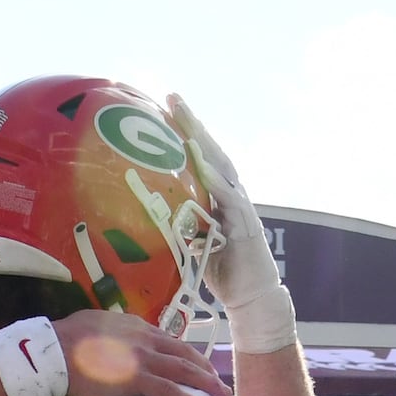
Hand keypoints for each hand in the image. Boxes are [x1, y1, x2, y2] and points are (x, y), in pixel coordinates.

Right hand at [56, 309, 216, 395]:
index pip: (167, 340)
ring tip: (222, 395)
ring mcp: (142, 357)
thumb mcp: (92, 325)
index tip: (196, 364)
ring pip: (183, 370)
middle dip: (204, 367)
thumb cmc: (64, 340)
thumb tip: (108, 339)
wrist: (54, 350)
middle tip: (218, 380)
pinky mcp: (136, 377)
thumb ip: (108, 332)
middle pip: (183, 353)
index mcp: (134, 326)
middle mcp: (144, 338)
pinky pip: (169, 391)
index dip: (184, 353)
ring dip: (206, 383)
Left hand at [167, 93, 292, 354]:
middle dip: (192, 125)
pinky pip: (231, 200)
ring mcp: (240, 207)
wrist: (251, 297)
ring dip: (205, 146)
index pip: (198, 157)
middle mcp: (230, 194)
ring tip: (188, 124)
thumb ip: (175, 221)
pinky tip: (205, 169)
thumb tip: (144, 210)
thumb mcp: (190, 240)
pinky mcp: (247, 226)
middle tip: (173, 98)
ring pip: (222, 168)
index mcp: (215, 196)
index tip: (163, 107)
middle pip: (210, 152)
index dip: (183, 133)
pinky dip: (218, 183)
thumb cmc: (220, 269)